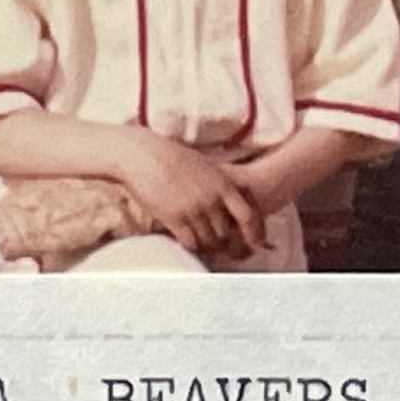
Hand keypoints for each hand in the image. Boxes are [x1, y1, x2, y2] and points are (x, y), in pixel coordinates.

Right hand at [113, 135, 263, 261]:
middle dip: (223, 240)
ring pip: (208, 241)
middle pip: (226, 233)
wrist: (143, 155)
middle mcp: (211, 199)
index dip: (254, 234)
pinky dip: (190, 245)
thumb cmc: (173, 157)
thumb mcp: (205, 166)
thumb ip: (220, 185)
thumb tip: (230, 202)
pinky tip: (185, 239)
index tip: (255, 244)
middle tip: (216, 242)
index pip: (248, 216)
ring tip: (198, 239)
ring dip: (205, 244)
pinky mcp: (174, 219)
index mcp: (223, 184)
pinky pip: (190, 243)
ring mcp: (193, 210)